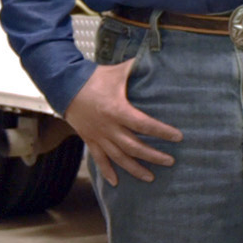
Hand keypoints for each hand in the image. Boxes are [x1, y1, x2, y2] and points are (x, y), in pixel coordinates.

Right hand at [65, 58, 182, 182]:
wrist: (64, 85)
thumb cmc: (94, 78)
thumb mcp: (118, 72)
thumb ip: (138, 68)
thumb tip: (156, 60)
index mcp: (118, 110)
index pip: (145, 125)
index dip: (162, 132)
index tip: (178, 137)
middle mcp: (109, 127)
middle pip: (134, 147)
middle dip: (153, 156)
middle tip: (170, 162)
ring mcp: (98, 135)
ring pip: (119, 157)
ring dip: (135, 169)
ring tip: (150, 177)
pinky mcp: (89, 139)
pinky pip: (99, 159)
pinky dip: (107, 171)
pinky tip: (115, 182)